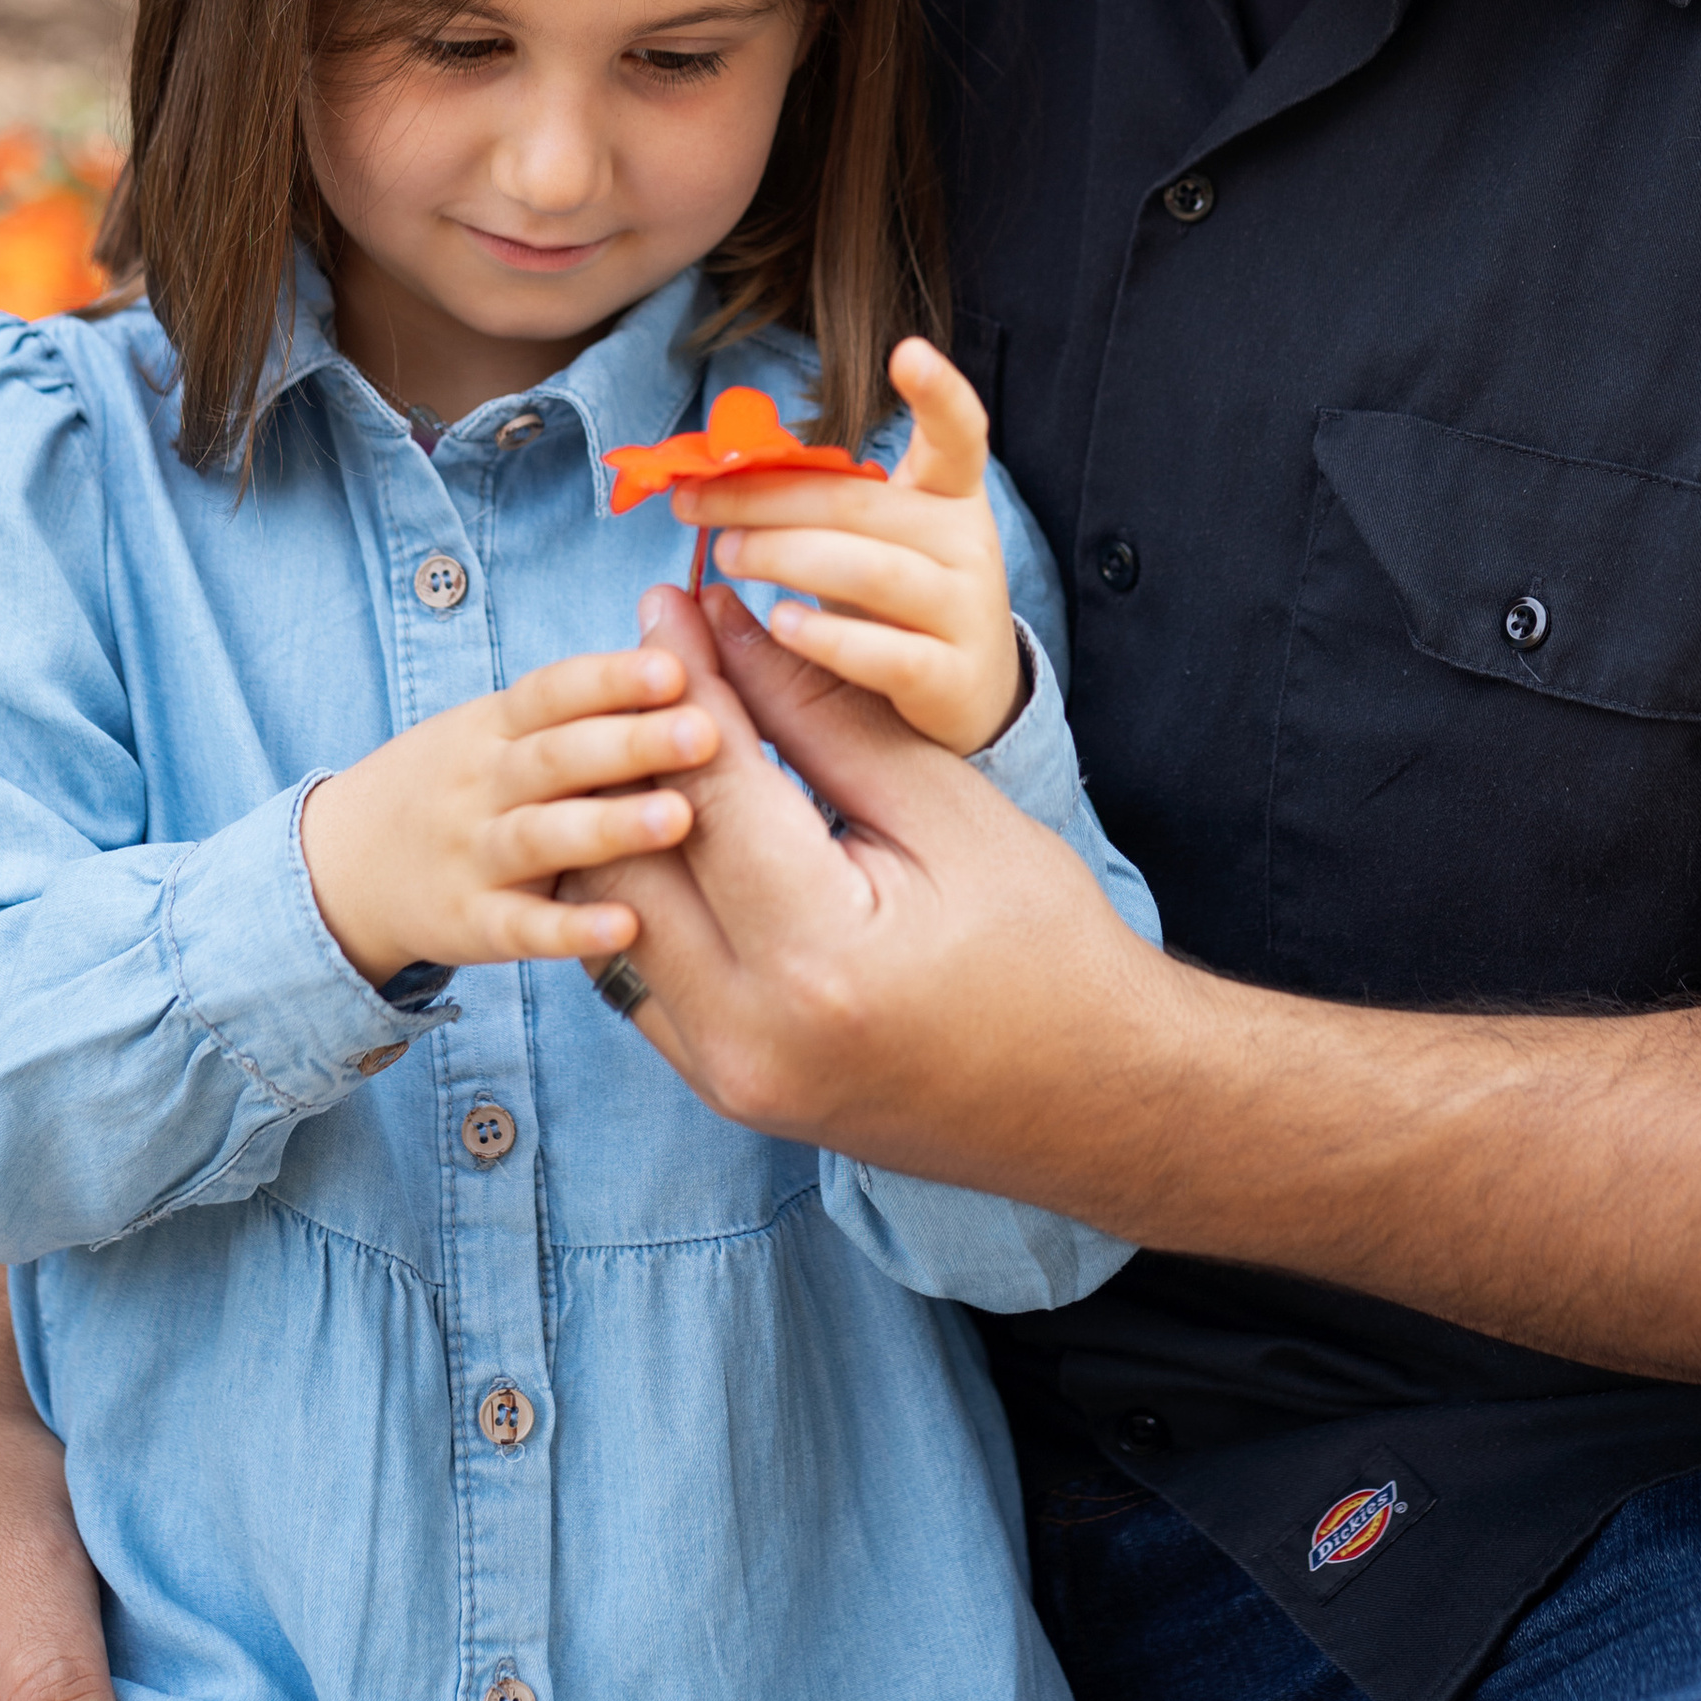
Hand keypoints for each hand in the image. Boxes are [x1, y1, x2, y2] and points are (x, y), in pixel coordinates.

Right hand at [299, 645, 706, 986]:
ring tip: (679, 818)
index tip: (675, 668)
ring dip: (610, 827)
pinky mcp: (469, 923)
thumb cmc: (457, 784)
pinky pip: (521, 927)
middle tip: (704, 732)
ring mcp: (471, 854)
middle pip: (556, 757)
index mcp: (494, 725)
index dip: (611, 677)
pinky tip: (628, 928)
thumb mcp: (496, 728)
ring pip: (540, 837)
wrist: (343, 864)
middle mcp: (481, 783)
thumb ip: (582, 696)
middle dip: (630, 742)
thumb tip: (680, 625)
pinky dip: (571, 930)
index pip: (552, 690)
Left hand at [565, 584, 1179, 1191]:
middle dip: (635, 740)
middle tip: (652, 659)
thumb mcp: (945, 810)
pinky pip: (637, 971)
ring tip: (659, 733)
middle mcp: (747, 1030)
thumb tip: (727, 631)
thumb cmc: (1043, 944)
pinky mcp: (721, 1086)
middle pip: (630, 851)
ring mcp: (724, 1074)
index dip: (684, 679)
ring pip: (613, 914)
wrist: (1088, 1097)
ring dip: (623, 816)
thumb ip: (824, 721)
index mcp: (816, 955)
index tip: (671, 603)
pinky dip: (644, 890)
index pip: (708, 785)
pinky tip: (677, 825)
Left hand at [673, 338, 1023, 755]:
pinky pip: (884, 653)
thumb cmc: (896, 595)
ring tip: (725, 553)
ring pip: (869, 570)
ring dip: (784, 555)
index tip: (906, 351)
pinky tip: (779, 621)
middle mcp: (968, 544)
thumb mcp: (867, 537)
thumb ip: (810, 501)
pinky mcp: (950, 679)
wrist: (969, 690)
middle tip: (696, 502)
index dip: (939, 391)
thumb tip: (707, 474)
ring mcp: (965, 612)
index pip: (957, 434)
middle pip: (859, 505)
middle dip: (766, 498)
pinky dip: (827, 636)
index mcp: (949, 495)